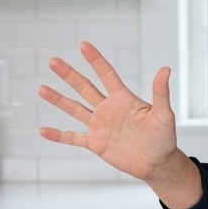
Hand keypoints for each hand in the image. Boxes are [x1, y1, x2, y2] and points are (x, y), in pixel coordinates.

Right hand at [38, 42, 196, 203]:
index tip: (83, 45)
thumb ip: (160, 93)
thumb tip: (165, 69)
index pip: (106, 75)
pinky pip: (73, 138)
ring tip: (42, 88)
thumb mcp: (163, 115)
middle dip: (69, 74)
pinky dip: (59, 135)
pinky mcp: (96, 143)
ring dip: (59, 99)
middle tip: (53, 61)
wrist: (158, 163)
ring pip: (75, 109)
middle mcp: (108, 109)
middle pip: (85, 87)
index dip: (96, 60)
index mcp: (123, 99)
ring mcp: (100, 126)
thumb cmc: (164, 138)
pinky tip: (43, 130)